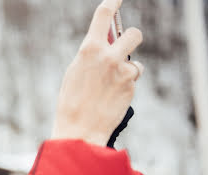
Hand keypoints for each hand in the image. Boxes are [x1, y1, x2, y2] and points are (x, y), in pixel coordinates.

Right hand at [51, 0, 143, 145]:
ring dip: (128, 68)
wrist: (79, 129)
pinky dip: (127, 85)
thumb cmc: (71, 102)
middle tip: (125, 46)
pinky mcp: (131, 87)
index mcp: (89, 49)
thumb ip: (91, 56)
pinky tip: (113, 97)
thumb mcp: (75, 72)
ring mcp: (122, 72)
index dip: (114, 3)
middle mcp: (109, 56)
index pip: (104, 15)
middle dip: (131, 38)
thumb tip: (106, 45)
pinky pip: (133, 79)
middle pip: (134, 34)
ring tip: (113, 84)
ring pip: (135, 62)